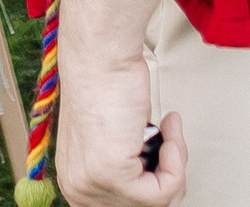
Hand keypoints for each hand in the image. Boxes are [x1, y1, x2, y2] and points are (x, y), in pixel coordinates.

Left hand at [56, 58, 187, 206]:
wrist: (102, 56)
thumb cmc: (108, 83)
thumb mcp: (112, 138)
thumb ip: (123, 167)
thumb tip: (151, 180)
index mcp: (74, 181)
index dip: (150, 186)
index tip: (164, 161)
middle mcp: (77, 188)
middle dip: (167, 176)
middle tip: (170, 142)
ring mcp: (91, 184)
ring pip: (157, 202)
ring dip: (174, 162)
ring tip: (167, 131)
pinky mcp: (111, 174)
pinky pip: (163, 191)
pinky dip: (176, 161)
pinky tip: (166, 130)